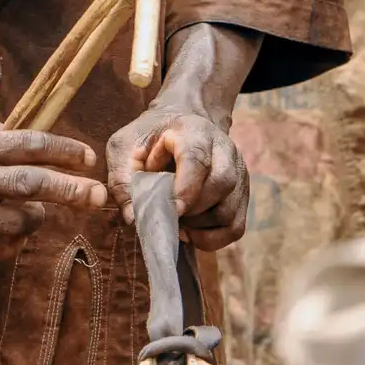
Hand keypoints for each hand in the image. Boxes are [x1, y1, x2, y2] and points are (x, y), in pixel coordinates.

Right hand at [0, 104, 106, 263]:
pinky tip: (11, 235)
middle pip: (31, 186)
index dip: (65, 151)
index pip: (32, 145)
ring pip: (15, 223)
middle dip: (71, 191)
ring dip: (36, 219)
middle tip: (96, 196)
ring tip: (39, 212)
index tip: (87, 157)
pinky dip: (8, 246)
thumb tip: (30, 141)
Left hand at [107, 107, 249, 249]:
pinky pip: (235, 227)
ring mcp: (237, 172)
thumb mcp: (124, 148)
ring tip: (176, 221)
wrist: (176, 125)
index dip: (185, 188)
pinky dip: (212, 239)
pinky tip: (190, 231)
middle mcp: (224, 150)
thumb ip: (123, 180)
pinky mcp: (241, 194)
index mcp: (194, 132)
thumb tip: (133, 218)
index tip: (170, 210)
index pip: (198, 159)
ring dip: (199, 227)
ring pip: (229, 211)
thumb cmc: (147, 138)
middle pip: (221, 185)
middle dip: (191, 210)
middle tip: (167, 214)